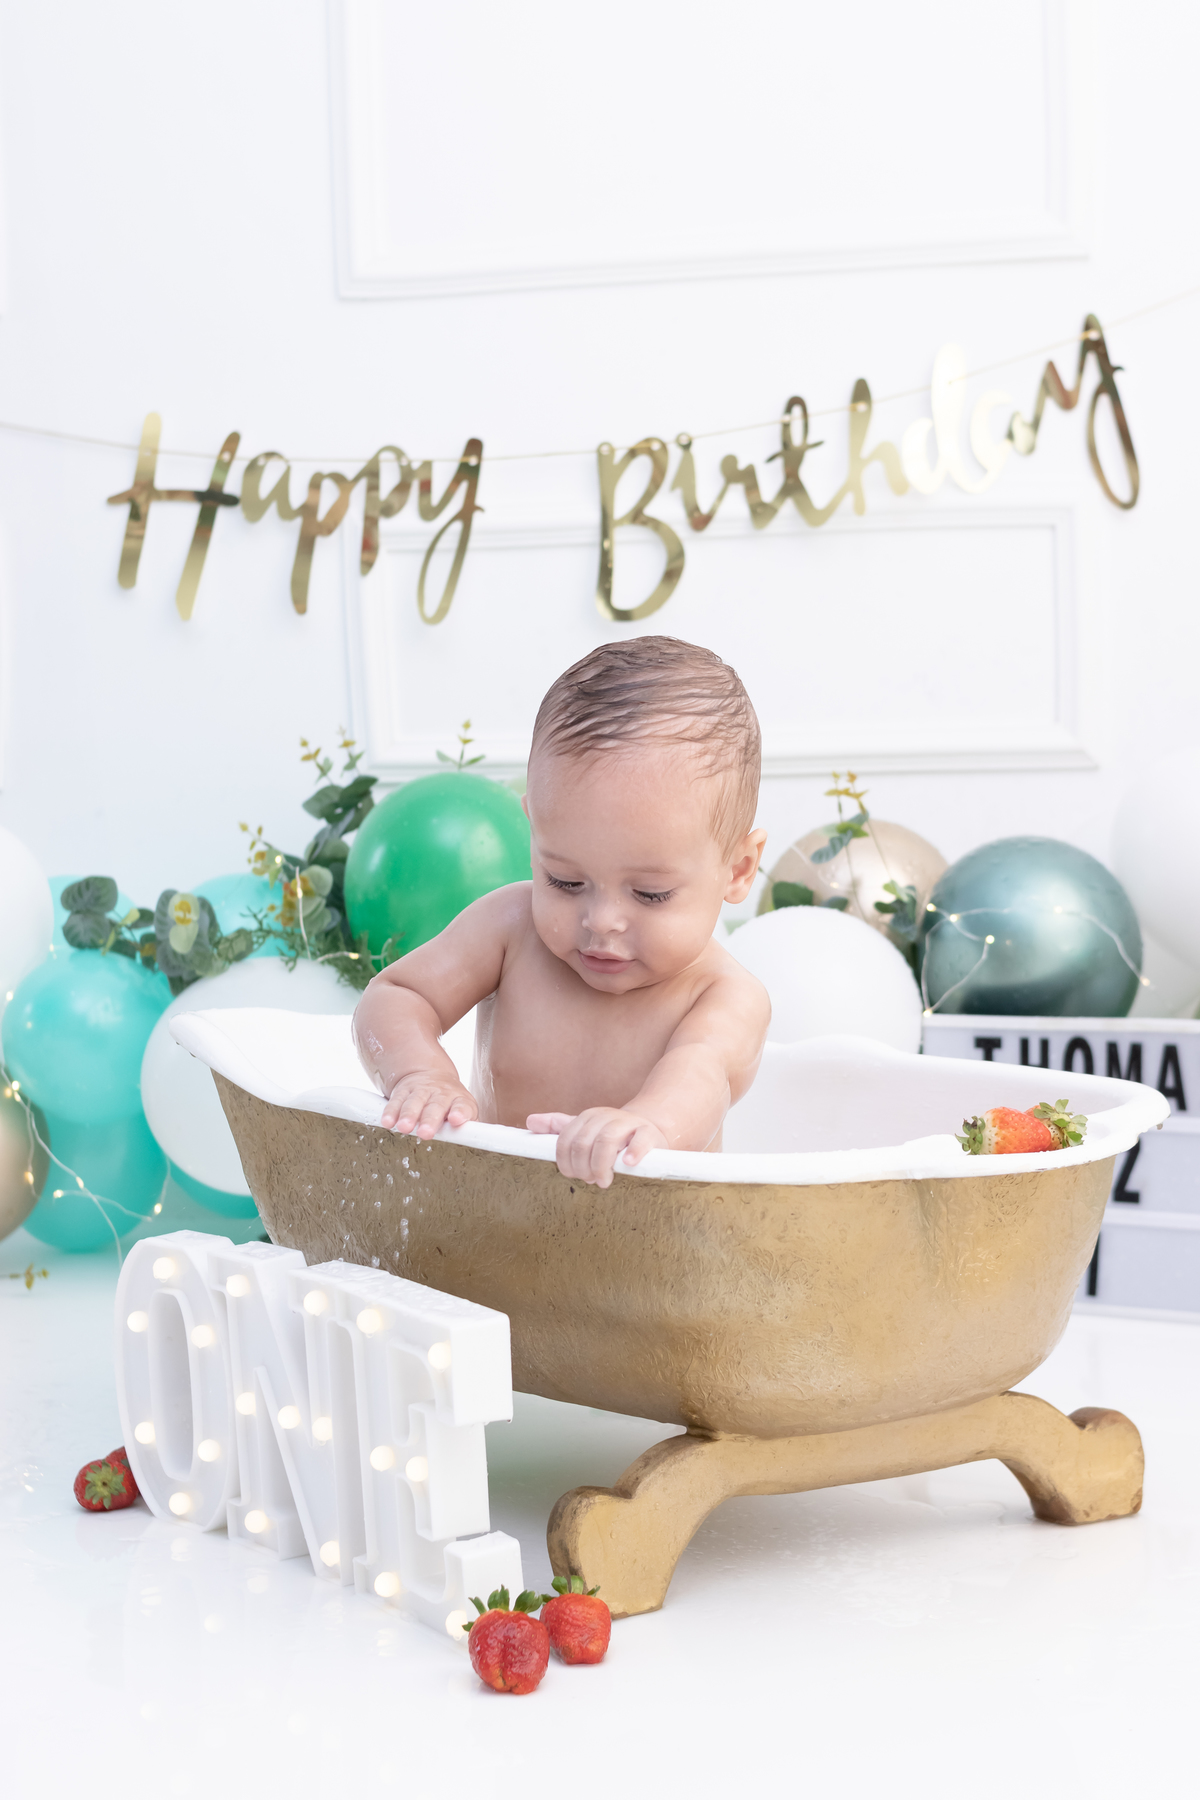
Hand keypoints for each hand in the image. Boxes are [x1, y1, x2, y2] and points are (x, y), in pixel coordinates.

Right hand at [383, 1071, 477, 1136]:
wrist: (431, 1075)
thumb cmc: (450, 1102)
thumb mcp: (463, 1109)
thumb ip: (468, 1126)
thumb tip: (473, 1143)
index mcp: (459, 1099)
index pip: (462, 1106)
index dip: (460, 1113)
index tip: (456, 1120)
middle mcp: (441, 1093)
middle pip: (436, 1106)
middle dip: (430, 1119)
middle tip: (426, 1133)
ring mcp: (421, 1090)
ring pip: (414, 1102)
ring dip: (409, 1115)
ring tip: (404, 1127)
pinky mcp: (403, 1090)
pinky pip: (396, 1100)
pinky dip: (391, 1111)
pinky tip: (387, 1122)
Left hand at [526, 1108, 667, 1188]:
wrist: (649, 1128)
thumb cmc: (612, 1135)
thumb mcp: (585, 1130)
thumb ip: (558, 1127)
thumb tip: (530, 1121)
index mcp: (587, 1117)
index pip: (566, 1141)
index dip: (566, 1163)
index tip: (576, 1175)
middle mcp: (605, 1116)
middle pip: (583, 1143)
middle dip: (583, 1167)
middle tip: (591, 1180)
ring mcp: (628, 1123)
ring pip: (606, 1141)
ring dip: (601, 1165)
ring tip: (604, 1181)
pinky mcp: (648, 1132)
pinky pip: (639, 1141)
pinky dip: (632, 1153)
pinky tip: (626, 1164)